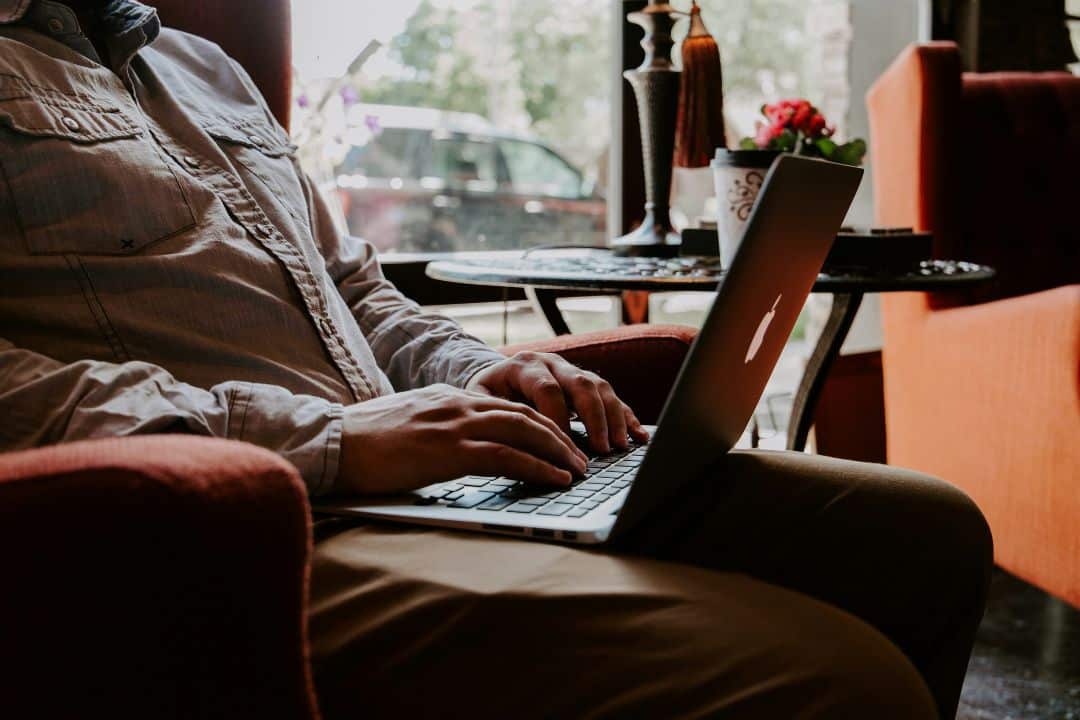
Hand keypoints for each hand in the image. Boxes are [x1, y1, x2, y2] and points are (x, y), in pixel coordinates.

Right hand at [336, 384, 587, 494]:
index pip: (506, 406)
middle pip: (525, 414)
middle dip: (559, 436)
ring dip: (558, 451)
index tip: (558, 440)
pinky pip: (506, 457)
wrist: (332, 443)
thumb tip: (457, 446)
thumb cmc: (362, 442)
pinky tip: (555, 479)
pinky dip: (538, 466)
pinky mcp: (449, 451)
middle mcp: (458, 404)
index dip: (538, 423)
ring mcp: (455, 425)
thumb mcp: (409, 425)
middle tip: (581, 457)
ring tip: (577, 471)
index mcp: (449, 398)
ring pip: (524, 431)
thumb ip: (438, 428)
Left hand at [466, 351, 649, 454]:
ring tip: (620, 446)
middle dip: (594, 418)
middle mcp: (552, 363)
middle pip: (581, 383)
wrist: (493, 377)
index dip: (558, 418)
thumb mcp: (481, 402)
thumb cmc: (486, 396)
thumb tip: (515, 444)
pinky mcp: (586, 383)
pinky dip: (626, 416)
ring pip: (600, 387)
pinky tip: (639, 435)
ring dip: (614, 418)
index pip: (547, 389)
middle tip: (601, 449)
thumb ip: (497, 415)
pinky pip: (611, 396)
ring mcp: (571, 370)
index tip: (563, 447)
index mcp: (524, 365)